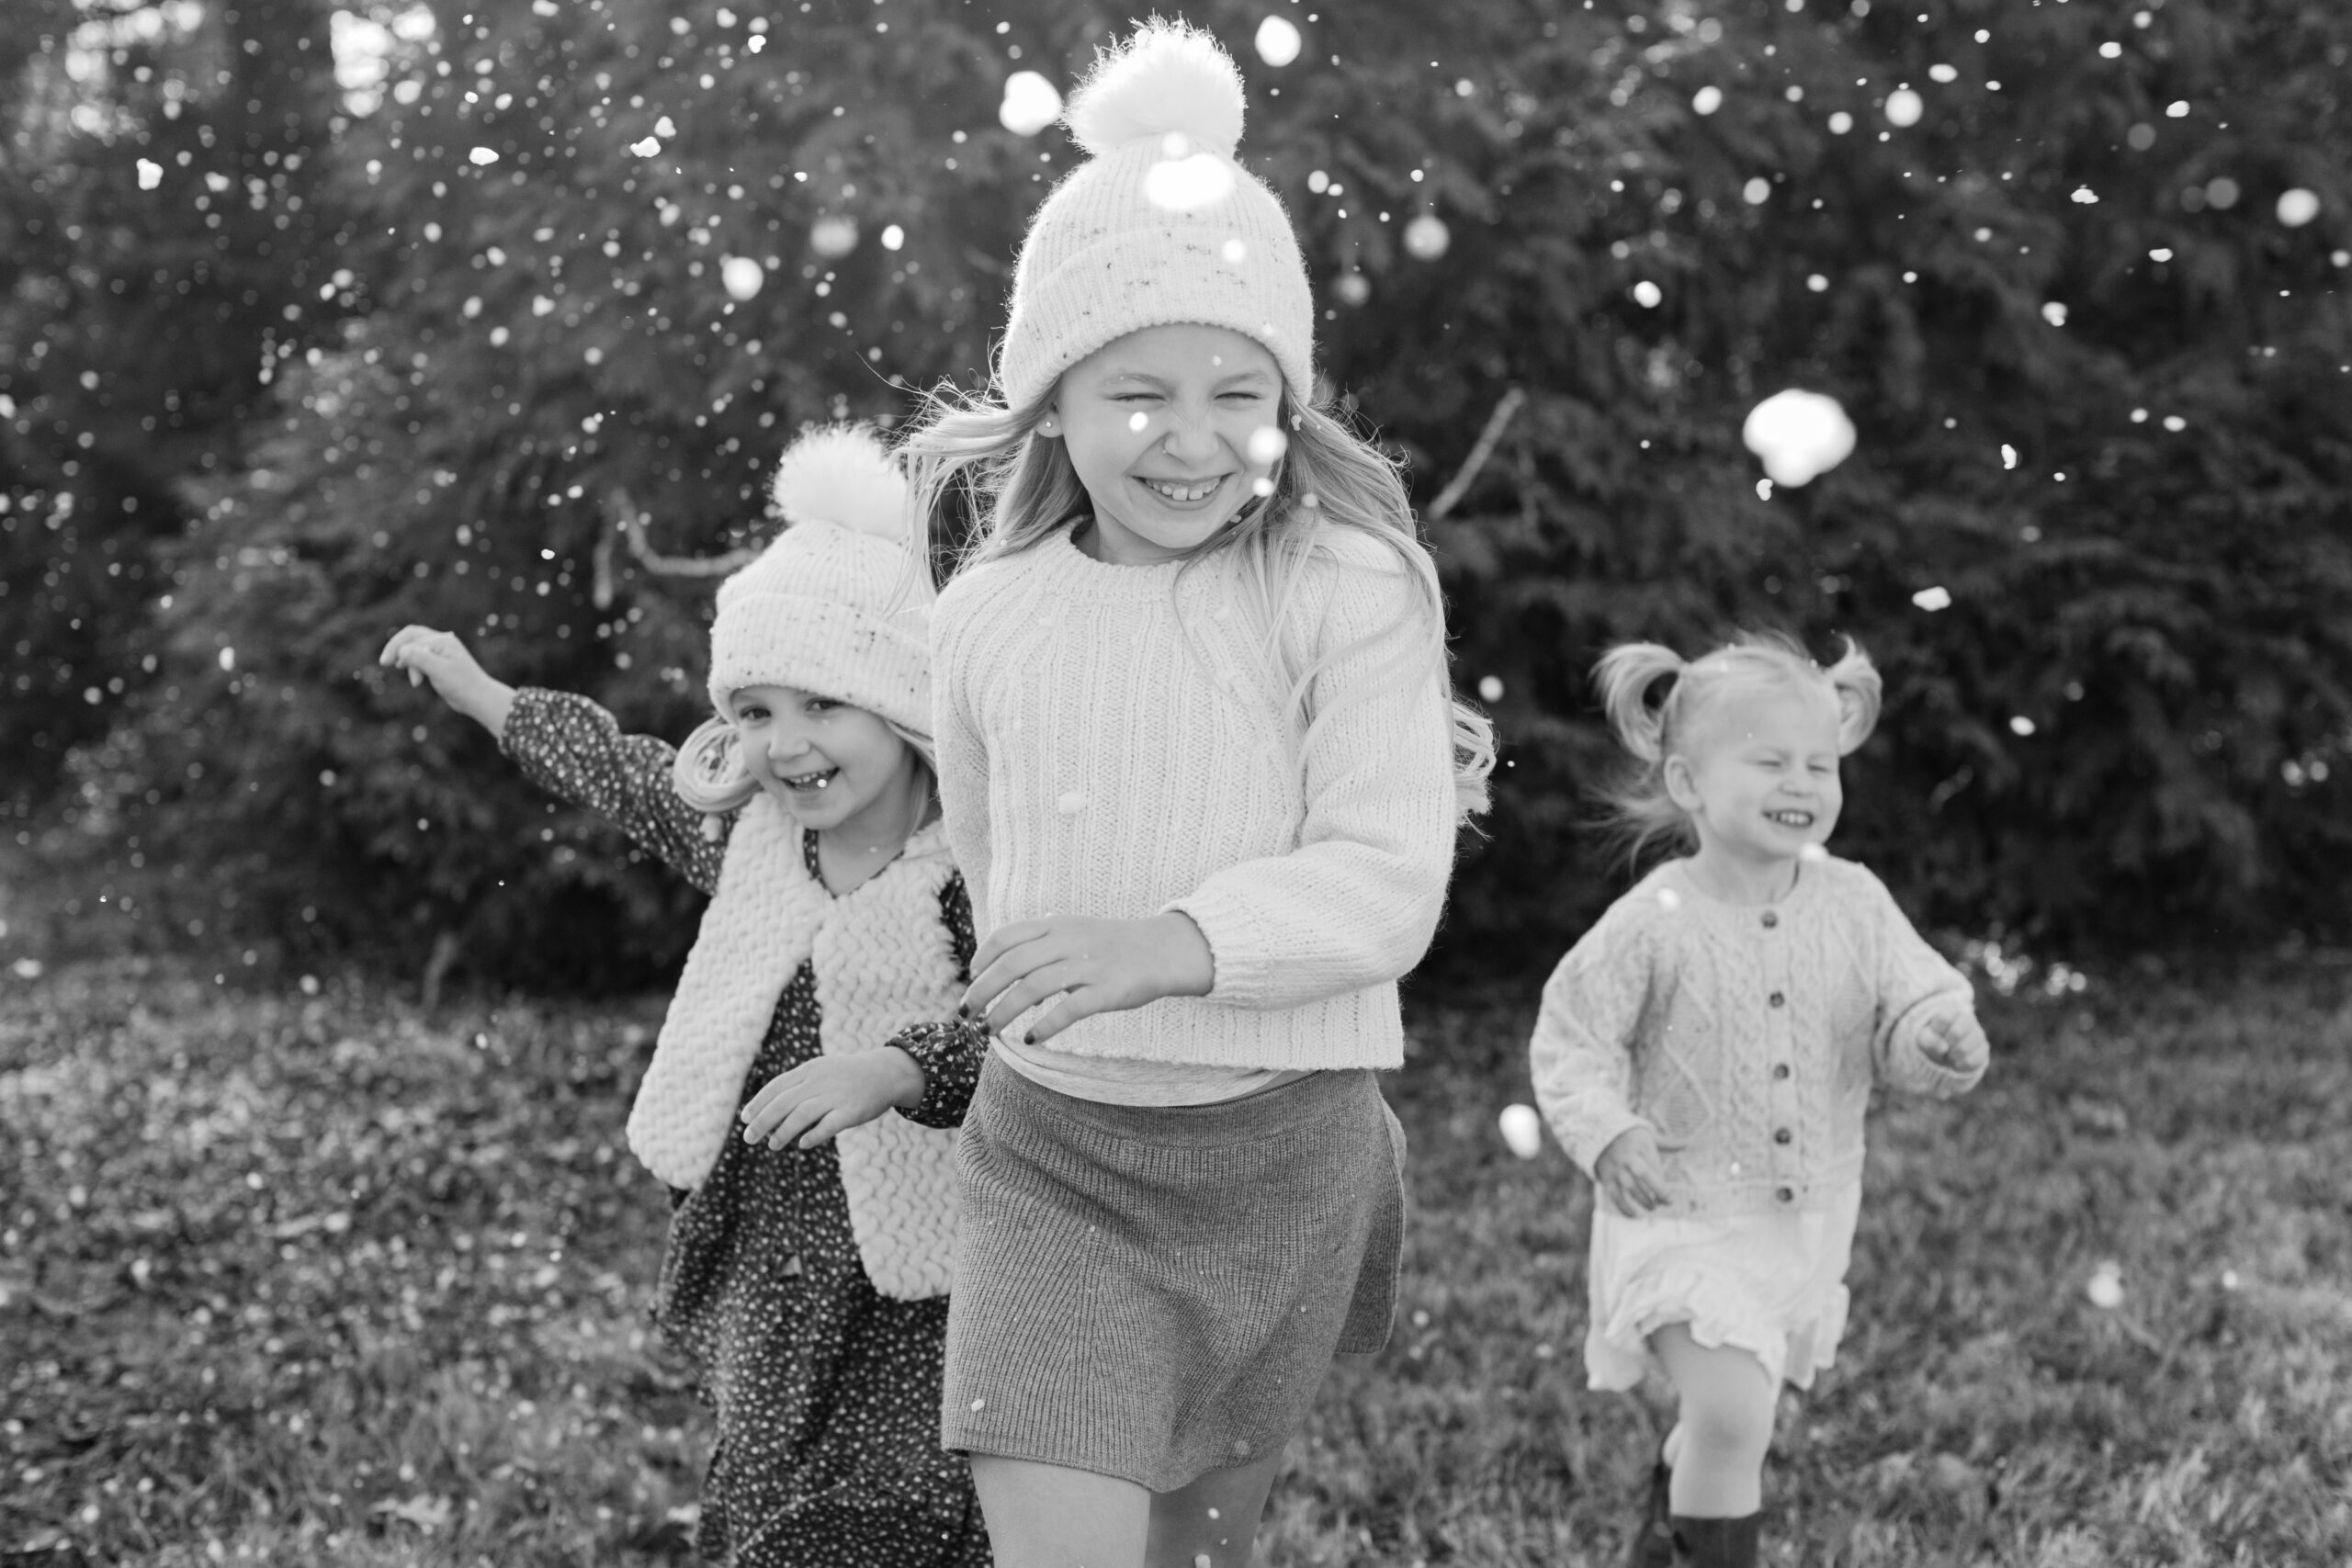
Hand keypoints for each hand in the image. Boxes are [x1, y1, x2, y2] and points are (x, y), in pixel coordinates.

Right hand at [379, 625, 515, 737]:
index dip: (395, 647)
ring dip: (409, 663)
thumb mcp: (438, 671)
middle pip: (411, 639)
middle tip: (386, 663)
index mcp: (442, 640)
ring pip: (415, 650)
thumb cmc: (461, 685)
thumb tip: (402, 650)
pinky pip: (420, 660)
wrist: (478, 699)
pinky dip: (415, 668)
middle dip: (398, 650)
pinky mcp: (440, 664)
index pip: (411, 636)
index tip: (386, 663)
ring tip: (415, 681)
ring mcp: (441, 653)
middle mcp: (442, 643)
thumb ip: (420, 658)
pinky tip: (417, 681)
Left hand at [739, 1050, 924, 1150]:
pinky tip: (803, 1144)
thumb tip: (770, 1112)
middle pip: (783, 1103)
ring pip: (801, 1115)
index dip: (758, 1103)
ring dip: (783, 1132)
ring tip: (772, 1145)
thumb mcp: (822, 1071)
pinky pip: (828, 1126)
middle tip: (749, 1138)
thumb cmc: (848, 1076)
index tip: (745, 1118)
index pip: (776, 1086)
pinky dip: (813, 1136)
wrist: (886, 1073)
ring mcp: (836, 1096)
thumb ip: (799, 1087)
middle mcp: (820, 1081)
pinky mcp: (851, 1111)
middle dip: (762, 1121)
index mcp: (810, 1070)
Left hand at [961, 913, 1213, 1045]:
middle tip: (966, 1014)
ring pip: (1033, 988)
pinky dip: (1046, 1025)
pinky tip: (1031, 1040)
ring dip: (1004, 1011)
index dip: (983, 958)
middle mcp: (1068, 942)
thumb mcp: (1075, 935)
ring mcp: (1088, 966)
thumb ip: (1042, 952)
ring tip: (989, 1030)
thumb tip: (1012, 988)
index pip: (1007, 936)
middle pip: (1012, 965)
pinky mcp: (1107, 991)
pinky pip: (1069, 1009)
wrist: (1163, 950)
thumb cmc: (1113, 947)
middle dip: (982, 991)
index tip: (972, 978)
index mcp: (1056, 926)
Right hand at [1593, 1125, 1674, 1216]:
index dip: (1662, 1186)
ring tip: (1652, 1207)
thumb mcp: (1649, 1137)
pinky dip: (1625, 1210)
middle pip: (1642, 1177)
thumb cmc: (1632, 1139)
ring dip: (1643, 1202)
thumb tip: (1689, 1143)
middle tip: (1666, 1202)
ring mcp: (1616, 1170)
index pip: (1653, 1169)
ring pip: (1630, 1189)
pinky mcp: (1607, 1181)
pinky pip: (1616, 1198)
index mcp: (1639, 1148)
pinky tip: (1637, 1216)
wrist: (1600, 1136)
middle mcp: (1626, 1159)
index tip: (1669, 1198)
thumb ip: (1669, 1143)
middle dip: (1656, 1193)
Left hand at [1918, 1011, 1989, 1075]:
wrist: (1945, 1053)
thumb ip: (1929, 1040)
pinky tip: (1956, 1060)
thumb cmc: (1933, 1040)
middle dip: (1946, 1043)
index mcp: (1952, 1010)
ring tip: (1949, 1053)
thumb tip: (1943, 1048)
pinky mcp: (1983, 1050)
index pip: (1944, 1018)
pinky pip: (1970, 1061)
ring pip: (1964, 1048)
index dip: (1937, 1031)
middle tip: (1943, 1045)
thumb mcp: (1924, 1038)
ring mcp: (1978, 1034)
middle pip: (1956, 1033)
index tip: (1935, 1033)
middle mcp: (1968, 1019)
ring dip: (1951, 1055)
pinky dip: (1958, 1064)